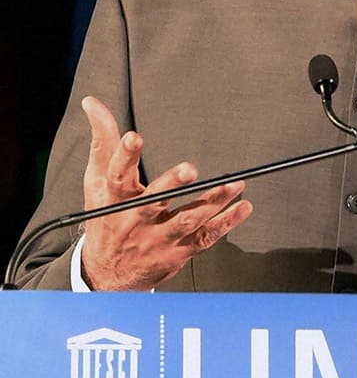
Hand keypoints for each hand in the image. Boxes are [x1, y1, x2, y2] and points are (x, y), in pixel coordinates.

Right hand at [80, 96, 252, 289]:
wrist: (108, 273)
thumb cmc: (106, 218)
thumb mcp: (97, 181)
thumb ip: (102, 141)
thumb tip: (93, 104)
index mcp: (115, 198)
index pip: (117, 174)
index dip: (124, 155)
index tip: (134, 137)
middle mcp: (137, 219)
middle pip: (154, 201)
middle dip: (171, 184)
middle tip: (189, 169)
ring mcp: (159, 237)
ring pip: (188, 219)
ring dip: (212, 201)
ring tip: (234, 185)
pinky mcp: (178, 251)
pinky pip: (205, 236)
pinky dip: (226, 222)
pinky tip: (242, 207)